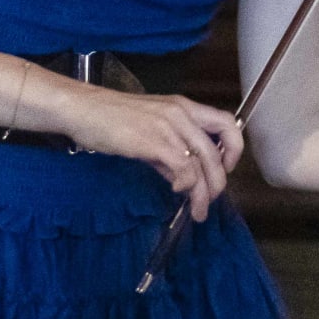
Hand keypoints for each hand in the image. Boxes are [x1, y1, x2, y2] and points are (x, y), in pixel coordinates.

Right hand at [65, 90, 245, 218]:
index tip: (225, 168)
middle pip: (217, 150)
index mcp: (184, 107)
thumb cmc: (111, 119)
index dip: (234, 147)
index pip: (225, 122)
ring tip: (198, 210)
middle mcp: (182, 114)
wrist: (83, 110)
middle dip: (218, 181)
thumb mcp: (150, 131)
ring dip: (204, 192)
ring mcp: (169, 126)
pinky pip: (183, 167)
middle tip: (210, 201)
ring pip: (203, 162)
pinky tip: (176, 191)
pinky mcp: (153, 141)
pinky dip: (186, 184)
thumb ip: (169, 153)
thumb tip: (184, 179)